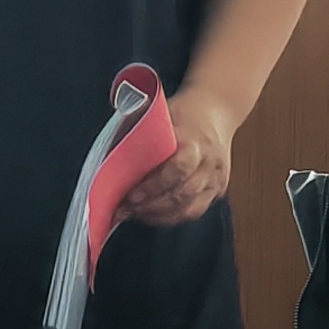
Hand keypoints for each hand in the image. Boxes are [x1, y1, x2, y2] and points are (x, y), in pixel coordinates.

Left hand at [122, 95, 235, 227]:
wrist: (217, 111)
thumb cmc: (183, 113)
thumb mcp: (162, 114)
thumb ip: (141, 132)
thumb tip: (111, 155)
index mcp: (196, 141)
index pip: (179, 169)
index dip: (154, 185)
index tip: (131, 195)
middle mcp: (210, 163)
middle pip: (182, 193)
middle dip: (150, 205)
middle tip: (124, 208)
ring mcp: (216, 180)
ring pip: (189, 208)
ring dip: (157, 214)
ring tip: (132, 212)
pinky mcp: (217, 192)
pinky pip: (193, 211)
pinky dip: (170, 217)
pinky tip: (150, 214)